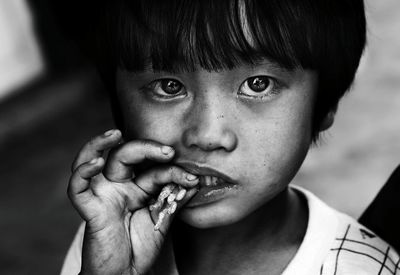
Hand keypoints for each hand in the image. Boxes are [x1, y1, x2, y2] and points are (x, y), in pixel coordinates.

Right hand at [67, 129, 198, 274]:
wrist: (125, 274)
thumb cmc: (141, 247)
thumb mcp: (163, 219)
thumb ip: (175, 199)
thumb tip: (195, 181)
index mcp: (137, 188)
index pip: (153, 169)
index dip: (173, 170)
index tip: (192, 179)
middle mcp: (119, 187)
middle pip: (125, 155)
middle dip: (146, 148)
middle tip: (168, 151)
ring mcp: (103, 195)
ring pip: (95, 161)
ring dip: (100, 144)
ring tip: (115, 134)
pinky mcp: (90, 209)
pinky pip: (76, 189)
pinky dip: (81, 173)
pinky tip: (95, 162)